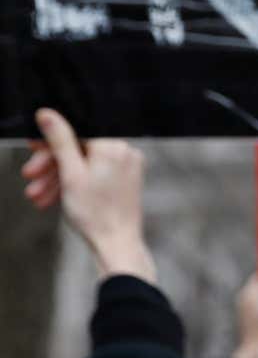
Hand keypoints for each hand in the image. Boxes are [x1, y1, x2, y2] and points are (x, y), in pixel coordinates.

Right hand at [21, 108, 155, 283]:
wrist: (117, 244)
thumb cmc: (96, 213)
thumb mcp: (70, 174)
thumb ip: (59, 140)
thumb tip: (47, 113)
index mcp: (113, 145)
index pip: (76, 131)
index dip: (51, 139)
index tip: (32, 147)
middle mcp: (125, 151)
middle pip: (78, 148)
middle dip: (51, 164)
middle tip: (30, 176)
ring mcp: (127, 166)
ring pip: (83, 164)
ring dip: (57, 178)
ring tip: (37, 196)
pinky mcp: (125, 180)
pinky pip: (94, 174)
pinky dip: (74, 184)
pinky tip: (52, 199)